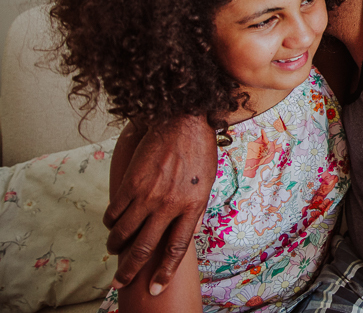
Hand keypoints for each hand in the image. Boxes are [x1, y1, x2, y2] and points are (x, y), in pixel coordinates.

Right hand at [104, 115, 215, 293]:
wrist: (182, 119)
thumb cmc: (199, 151)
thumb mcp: (206, 183)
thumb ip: (192, 209)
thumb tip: (183, 232)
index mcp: (193, 206)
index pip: (176, 248)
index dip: (165, 271)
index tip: (156, 289)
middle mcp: (170, 204)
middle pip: (145, 247)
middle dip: (131, 270)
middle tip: (120, 282)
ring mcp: (148, 194)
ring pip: (124, 232)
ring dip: (115, 245)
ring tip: (114, 248)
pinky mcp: (131, 182)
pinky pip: (114, 211)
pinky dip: (110, 222)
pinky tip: (112, 223)